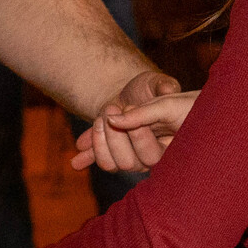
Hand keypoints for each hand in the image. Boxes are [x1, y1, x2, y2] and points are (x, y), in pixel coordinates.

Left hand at [79, 87, 195, 172]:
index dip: (139, 137)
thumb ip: (163, 86)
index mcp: (167, 144)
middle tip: (111, 109)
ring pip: (111, 164)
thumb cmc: (148, 87)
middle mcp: (147, 157)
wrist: (128, 93)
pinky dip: (87, 156)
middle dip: (115, 137)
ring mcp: (128, 158)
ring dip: (100, 142)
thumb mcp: (155, 83)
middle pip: (129, 163)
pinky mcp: (111, 155)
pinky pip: (100, 162)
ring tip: (99, 119)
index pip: (152, 155)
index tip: (128, 109)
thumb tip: (167, 89)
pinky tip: (79, 151)